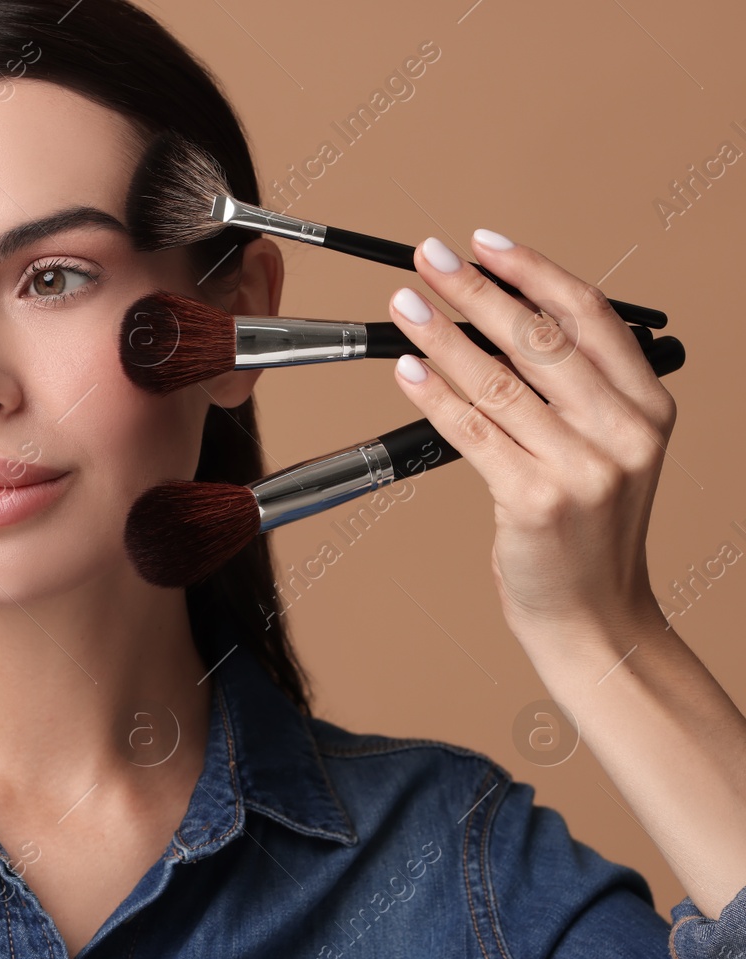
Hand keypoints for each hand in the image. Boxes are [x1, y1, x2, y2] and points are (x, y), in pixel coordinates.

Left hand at [386, 230, 676, 641]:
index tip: (487, 244)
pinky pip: (472, 431)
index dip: (534, 271)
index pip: (589, 316)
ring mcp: (583, 468)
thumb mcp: (605, 452)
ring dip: (441, 336)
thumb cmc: (587, 532)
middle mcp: (624, 433)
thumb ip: (573, 395)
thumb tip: (499, 324)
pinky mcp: (536, 499)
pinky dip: (433, 395)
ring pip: (498, 381)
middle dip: (476, 290)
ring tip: (406, 306)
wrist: (593, 616)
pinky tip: (407, 369)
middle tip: (430, 259)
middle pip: (538, 339)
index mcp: (649, 408)